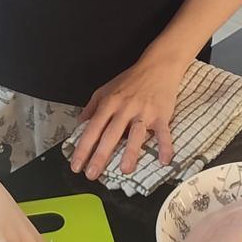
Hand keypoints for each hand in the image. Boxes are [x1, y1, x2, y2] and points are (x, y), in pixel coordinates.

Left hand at [69, 54, 186, 179]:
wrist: (158, 66)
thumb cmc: (131, 80)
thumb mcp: (105, 89)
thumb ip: (91, 107)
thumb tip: (79, 125)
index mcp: (109, 103)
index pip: (93, 128)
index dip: (83, 148)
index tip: (76, 165)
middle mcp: (125, 108)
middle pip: (111, 134)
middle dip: (100, 156)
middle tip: (92, 174)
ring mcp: (144, 112)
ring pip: (136, 134)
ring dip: (130, 152)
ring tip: (124, 170)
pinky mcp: (161, 114)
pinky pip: (163, 133)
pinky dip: (165, 146)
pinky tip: (164, 160)